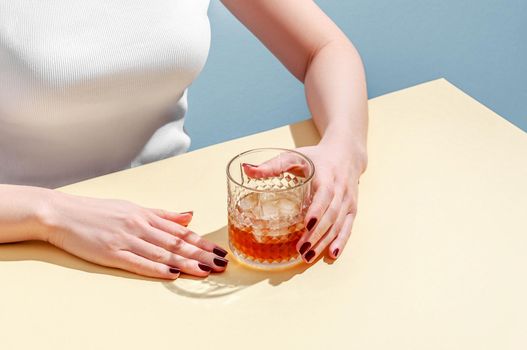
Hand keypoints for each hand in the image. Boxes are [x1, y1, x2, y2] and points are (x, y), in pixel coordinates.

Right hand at [40, 192, 228, 278]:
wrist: (63, 213)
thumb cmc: (98, 211)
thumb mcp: (133, 208)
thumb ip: (162, 214)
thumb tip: (189, 215)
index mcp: (147, 215)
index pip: (181, 231)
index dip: (203, 242)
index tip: (220, 250)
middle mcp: (141, 226)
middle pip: (177, 242)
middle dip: (203, 254)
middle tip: (222, 264)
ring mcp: (127, 239)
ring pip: (163, 252)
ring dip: (187, 263)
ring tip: (206, 271)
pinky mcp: (112, 253)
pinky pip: (139, 262)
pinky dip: (157, 267)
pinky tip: (172, 273)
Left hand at [242, 143, 365, 262]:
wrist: (347, 154)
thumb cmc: (317, 157)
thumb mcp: (296, 156)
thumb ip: (272, 165)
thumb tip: (246, 170)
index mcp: (327, 175)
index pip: (325, 194)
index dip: (317, 210)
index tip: (306, 224)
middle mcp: (341, 189)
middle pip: (331, 215)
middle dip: (316, 234)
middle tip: (301, 249)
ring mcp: (348, 201)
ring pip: (339, 224)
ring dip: (325, 241)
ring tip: (308, 256)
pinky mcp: (352, 209)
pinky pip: (348, 227)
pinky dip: (341, 242)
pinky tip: (331, 255)